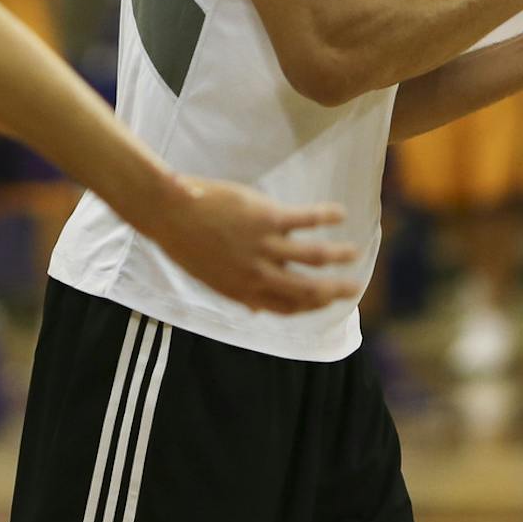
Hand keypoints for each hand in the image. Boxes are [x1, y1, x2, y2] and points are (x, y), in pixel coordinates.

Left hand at [144, 179, 353, 314]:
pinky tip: (340, 213)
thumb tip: (254, 310)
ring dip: (340, 255)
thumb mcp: (211, 278)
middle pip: (308, 290)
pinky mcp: (267, 217)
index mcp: (243, 291)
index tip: (327, 302)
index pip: (287, 308)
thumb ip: (238, 292)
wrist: (168, 211)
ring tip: (354, 252)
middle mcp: (258, 274)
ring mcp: (264, 246)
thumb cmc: (187, 242)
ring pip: (315, 256)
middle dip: (335, 291)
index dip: (312, 307)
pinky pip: (307, 219)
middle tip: (354, 288)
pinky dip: (327, 216)